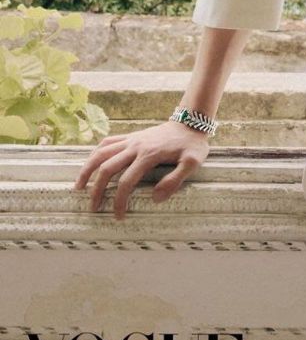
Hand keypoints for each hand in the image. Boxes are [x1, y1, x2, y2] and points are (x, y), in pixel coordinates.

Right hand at [72, 121, 210, 220]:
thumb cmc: (193, 145)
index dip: (119, 201)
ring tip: (78, 187)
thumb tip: (155, 198)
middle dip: (97, 189)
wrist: (191, 123)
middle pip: (107, 168)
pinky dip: (95, 153)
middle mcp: (135, 146)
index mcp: (149, 155)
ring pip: (101, 153)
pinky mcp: (131, 136)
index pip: (126, 181)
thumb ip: (175, 180)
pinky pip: (108, 142)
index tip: (118, 216)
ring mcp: (131, 139)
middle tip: (93, 208)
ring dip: (87, 169)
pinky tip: (91, 164)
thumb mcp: (192, 163)